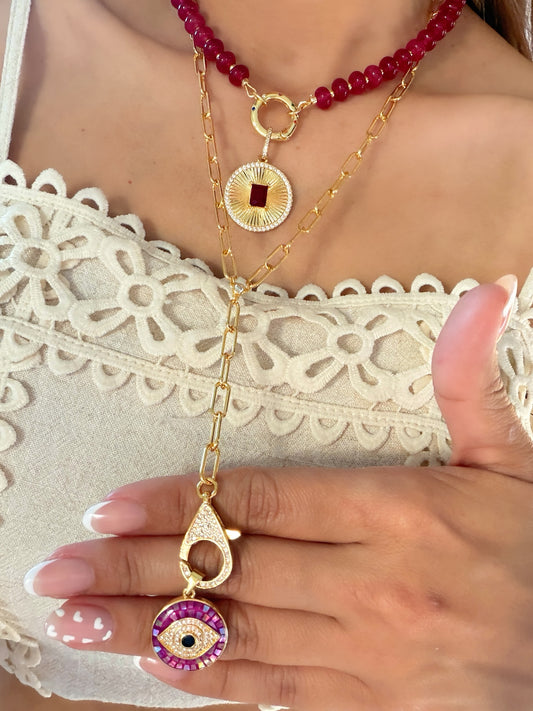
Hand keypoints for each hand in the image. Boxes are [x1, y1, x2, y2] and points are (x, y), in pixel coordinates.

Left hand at [25, 277, 532, 709]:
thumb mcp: (512, 461)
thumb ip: (472, 380)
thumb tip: (481, 295)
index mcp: (399, 512)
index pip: (264, 502)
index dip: (182, 503)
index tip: (113, 505)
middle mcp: (371, 584)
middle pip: (231, 568)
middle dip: (137, 566)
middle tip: (60, 568)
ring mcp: (364, 652)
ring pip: (236, 635)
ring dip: (148, 626)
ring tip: (78, 616)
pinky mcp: (367, 703)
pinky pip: (273, 690)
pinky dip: (208, 679)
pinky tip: (153, 666)